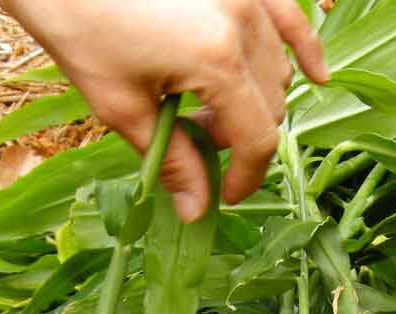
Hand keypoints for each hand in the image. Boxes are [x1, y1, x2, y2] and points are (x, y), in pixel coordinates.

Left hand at [0, 0, 328, 219]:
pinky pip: (289, 14)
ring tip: (212, 106)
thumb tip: (197, 212)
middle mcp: (243, 20)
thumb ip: (173, 160)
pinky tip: (317, 74)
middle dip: (242, 135)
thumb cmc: (79, 25)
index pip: (257, 138)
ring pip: (278, 68)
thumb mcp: (122, 106)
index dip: (246, 176)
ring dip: (257, 99)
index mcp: (217, 59)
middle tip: (200, 143)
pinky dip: (303, 45)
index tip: (224, 194)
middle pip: (271, 105)